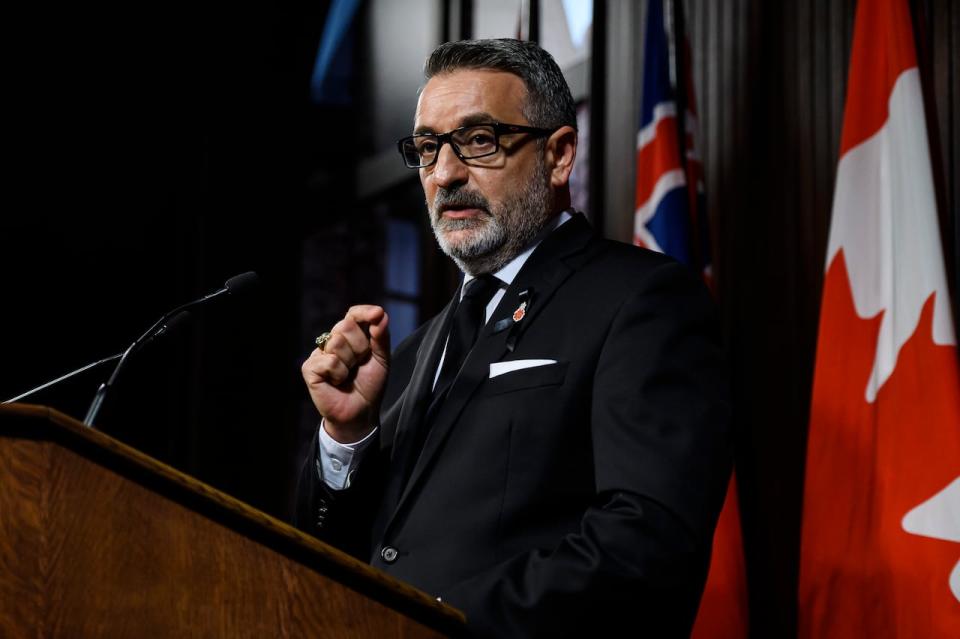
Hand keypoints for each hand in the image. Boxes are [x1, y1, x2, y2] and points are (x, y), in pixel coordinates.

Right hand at [301, 305, 389, 442]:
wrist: (360, 412)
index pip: (353, 314)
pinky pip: (329, 360)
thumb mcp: (382, 359)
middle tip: (360, 364)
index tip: (377, 314)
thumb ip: (381, 336)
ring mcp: (319, 354)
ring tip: (348, 375)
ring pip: (337, 342)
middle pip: (345, 325)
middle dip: (360, 347)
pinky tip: (336, 382)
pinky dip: (339, 373)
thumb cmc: (369, 385)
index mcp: (351, 337)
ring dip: (350, 362)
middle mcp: (332, 342)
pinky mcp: (310, 368)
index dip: (363, 312)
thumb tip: (381, 314)